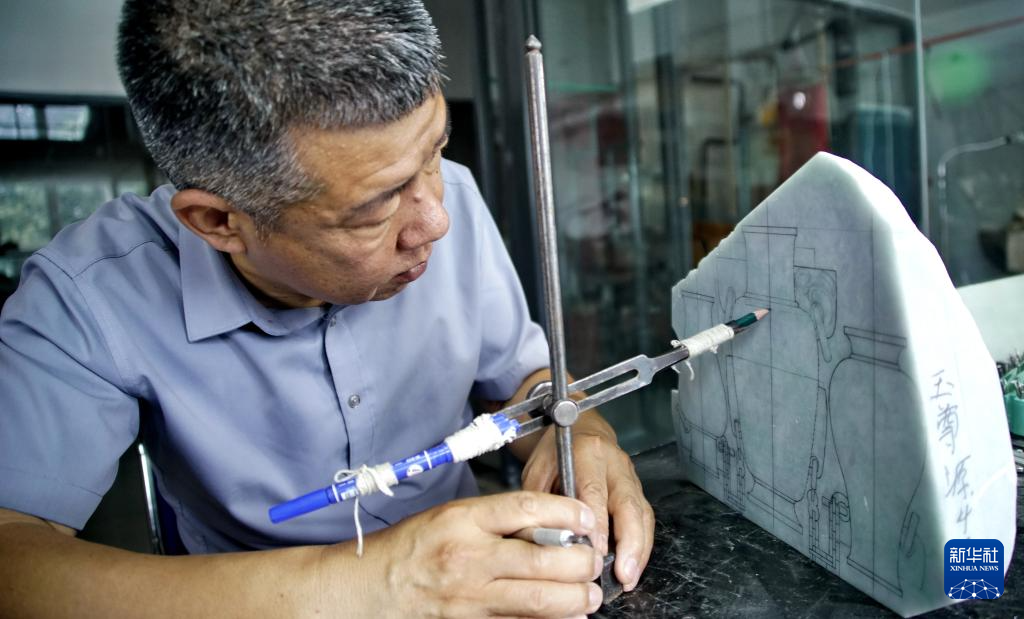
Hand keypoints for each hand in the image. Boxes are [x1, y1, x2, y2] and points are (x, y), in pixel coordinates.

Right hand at [329, 491, 603, 617]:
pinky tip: (567, 617)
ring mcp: (470, 596)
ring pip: (538, 599)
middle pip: (543, 559)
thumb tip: (546, 525)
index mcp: (463, 520)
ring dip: (574, 598)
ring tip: (589, 594)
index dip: (567, 511)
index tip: (587, 516)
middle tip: (593, 561)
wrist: (368, 589)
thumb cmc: (409, 549)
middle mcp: (469, 557)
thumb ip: (495, 520)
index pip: (527, 508)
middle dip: (580, 562)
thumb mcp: (449, 516)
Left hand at [520, 414, 654, 591]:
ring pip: (642, 515)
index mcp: (587, 454)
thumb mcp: (538, 470)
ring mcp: (631, 478)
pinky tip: (632, 568)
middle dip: (629, 542)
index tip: (596, 552)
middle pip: (628, 505)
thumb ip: (541, 501)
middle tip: (623, 574)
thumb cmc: (556, 454)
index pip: (595, 492)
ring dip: (638, 550)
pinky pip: (645, 520)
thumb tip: (544, 540)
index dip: (598, 525)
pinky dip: (641, 547)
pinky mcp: (638, 492)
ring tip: (629, 579)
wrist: (581, 432)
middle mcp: (615, 465)